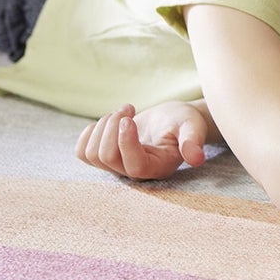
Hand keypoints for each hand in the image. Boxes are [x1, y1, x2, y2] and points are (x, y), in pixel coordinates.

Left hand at [74, 102, 209, 179]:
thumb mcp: (192, 126)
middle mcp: (135, 172)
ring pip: (92, 154)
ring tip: (121, 113)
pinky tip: (106, 123)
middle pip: (106, 157)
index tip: (129, 118)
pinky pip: (82, 152)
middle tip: (129, 108)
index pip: (133, 167)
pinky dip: (88, 133)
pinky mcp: (105, 158)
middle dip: (111, 126)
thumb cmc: (184, 122)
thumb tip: (197, 158)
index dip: (125, 142)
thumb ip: (193, 141)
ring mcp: (117, 166)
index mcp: (158, 167)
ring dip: (102, 126)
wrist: (173, 120)